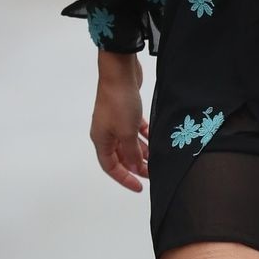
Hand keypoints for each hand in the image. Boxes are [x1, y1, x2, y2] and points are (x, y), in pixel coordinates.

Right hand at [91, 53, 147, 190]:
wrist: (119, 72)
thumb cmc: (118, 101)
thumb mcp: (127, 132)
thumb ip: (132, 152)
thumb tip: (135, 168)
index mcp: (101, 140)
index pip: (111, 167)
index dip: (124, 178)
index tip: (139, 187)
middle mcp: (106, 132)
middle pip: (121, 156)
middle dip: (136, 166)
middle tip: (153, 173)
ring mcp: (115, 121)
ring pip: (129, 143)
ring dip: (142, 151)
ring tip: (156, 158)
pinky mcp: (125, 110)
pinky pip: (135, 129)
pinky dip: (144, 135)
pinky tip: (154, 138)